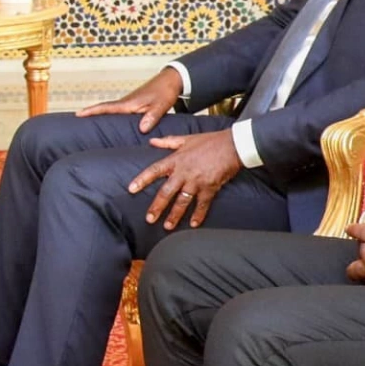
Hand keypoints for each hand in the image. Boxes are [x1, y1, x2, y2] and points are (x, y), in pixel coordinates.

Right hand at [77, 66, 184, 131]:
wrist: (171, 80)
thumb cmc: (165, 92)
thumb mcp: (160, 106)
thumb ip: (152, 117)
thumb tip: (142, 129)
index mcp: (129, 103)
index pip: (106, 107)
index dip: (92, 111)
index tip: (78, 114)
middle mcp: (126, 102)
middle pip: (104, 108)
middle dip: (90, 113)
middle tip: (76, 120)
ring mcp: (129, 102)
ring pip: (111, 110)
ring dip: (99, 114)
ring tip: (87, 124)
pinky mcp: (133, 104)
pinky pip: (118, 111)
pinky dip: (110, 115)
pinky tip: (109, 122)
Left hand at [129, 130, 243, 228]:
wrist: (233, 145)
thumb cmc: (210, 141)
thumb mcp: (187, 139)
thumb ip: (168, 142)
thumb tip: (152, 141)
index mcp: (176, 160)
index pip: (154, 170)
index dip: (142, 180)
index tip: (131, 189)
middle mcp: (184, 172)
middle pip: (166, 192)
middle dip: (157, 207)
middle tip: (149, 219)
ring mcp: (197, 181)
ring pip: (182, 201)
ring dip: (175, 215)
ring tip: (167, 226)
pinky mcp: (210, 188)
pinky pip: (202, 204)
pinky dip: (198, 215)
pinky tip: (193, 224)